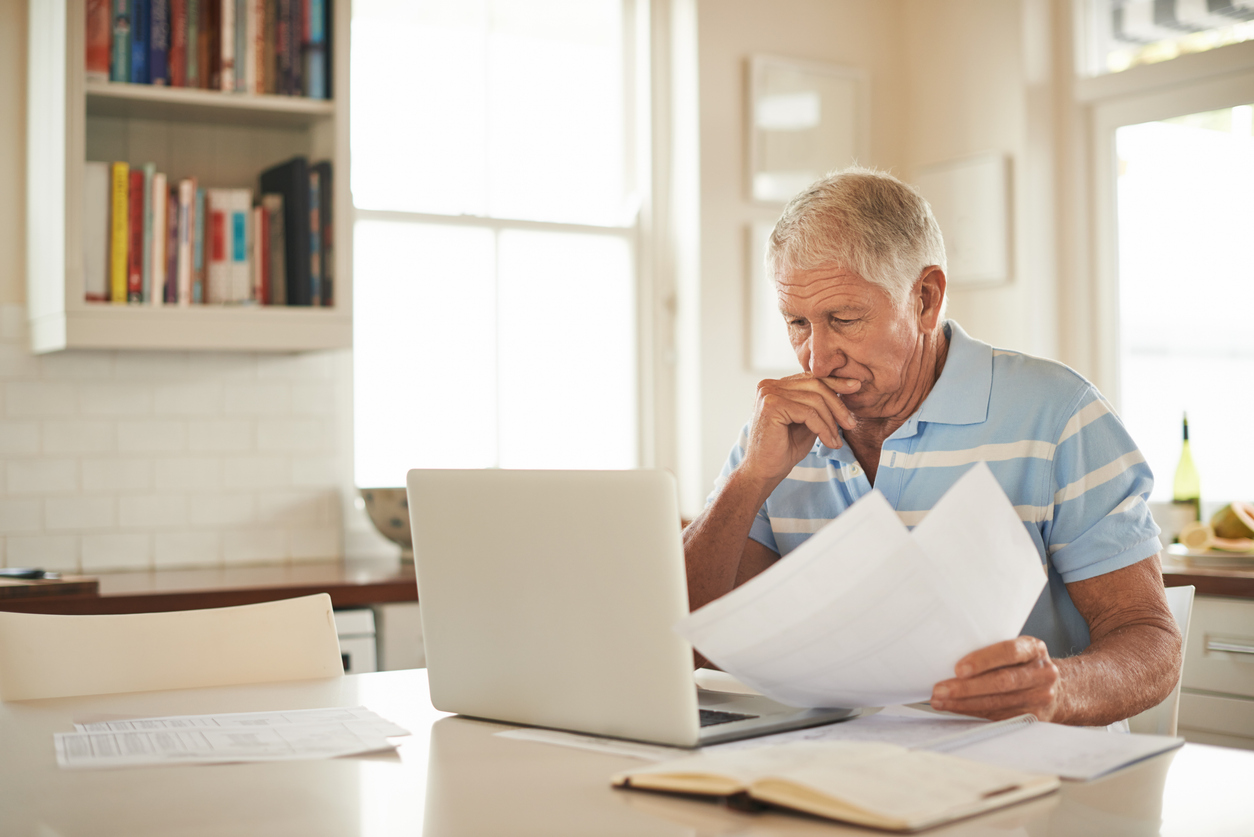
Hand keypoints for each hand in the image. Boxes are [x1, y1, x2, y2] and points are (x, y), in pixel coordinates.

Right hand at [740, 374, 860, 485]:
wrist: (763, 472)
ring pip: (814, 399)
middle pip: (815, 384)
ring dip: (831, 421)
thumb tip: (845, 389)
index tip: (856, 387)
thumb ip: (818, 405)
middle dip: (837, 404)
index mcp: (776, 386)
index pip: (810, 378)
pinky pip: (808, 413)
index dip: (835, 382)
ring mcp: (768, 393)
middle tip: (851, 423)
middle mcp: (769, 385)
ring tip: (838, 440)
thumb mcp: (806, 422)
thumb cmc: (783, 450)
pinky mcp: (772, 406)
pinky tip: (829, 442)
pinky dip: (823, 429)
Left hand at [930, 637, 1061, 721]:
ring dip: (964, 704)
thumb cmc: (1026, 663)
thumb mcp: (1019, 647)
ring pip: (997, 703)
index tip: (958, 669)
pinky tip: (955, 708)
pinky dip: (973, 712)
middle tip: (940, 689)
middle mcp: (1042, 673)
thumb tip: (949, 652)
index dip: (983, 660)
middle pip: (1002, 682)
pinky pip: (998, 716)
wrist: (1060, 688)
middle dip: (966, 688)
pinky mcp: (1034, 718)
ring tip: (940, 701)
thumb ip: (994, 648)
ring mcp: (1040, 698)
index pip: (1009, 652)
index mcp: (1034, 649)